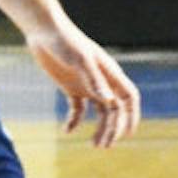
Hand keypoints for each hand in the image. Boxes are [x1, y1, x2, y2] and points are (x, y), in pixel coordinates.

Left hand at [26, 21, 140, 147]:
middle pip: (115, 109)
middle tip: (104, 146)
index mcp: (111, 74)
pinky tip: (67, 131)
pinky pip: (78, 108)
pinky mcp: (71, 86)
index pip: (129, 98)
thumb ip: (95, 80)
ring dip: (100, 128)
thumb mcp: (80, 61)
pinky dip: (75, 120)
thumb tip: (108, 102)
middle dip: (113, 128)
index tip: (127, 134)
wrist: (44, 31)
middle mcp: (103, 81)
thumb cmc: (66, 42)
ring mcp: (88, 84)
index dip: (132, 116)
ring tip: (94, 145)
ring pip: (100, 111)